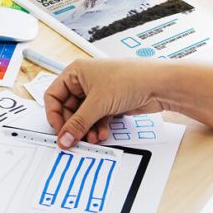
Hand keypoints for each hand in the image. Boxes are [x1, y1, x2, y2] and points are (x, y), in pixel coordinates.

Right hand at [45, 59, 162, 148]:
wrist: (159, 84)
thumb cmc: (130, 79)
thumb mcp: (98, 104)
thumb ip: (78, 124)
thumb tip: (64, 139)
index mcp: (76, 72)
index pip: (54, 96)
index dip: (54, 115)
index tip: (60, 131)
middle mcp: (85, 81)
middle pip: (68, 109)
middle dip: (74, 125)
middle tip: (75, 139)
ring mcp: (98, 93)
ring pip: (83, 116)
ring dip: (87, 129)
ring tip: (93, 138)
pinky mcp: (109, 103)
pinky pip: (96, 118)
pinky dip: (98, 127)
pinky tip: (103, 133)